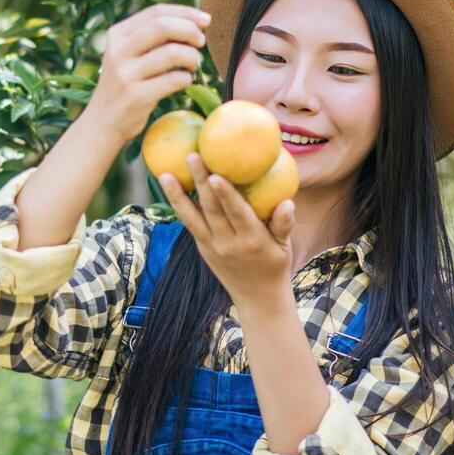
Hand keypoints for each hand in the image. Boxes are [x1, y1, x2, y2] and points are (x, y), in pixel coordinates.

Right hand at [82, 3, 209, 144]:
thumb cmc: (125, 84)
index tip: (205, 20)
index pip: (156, 12)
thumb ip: (151, 37)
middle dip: (190, 30)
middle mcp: (118, 51)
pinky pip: (174, 80)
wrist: (102, 122)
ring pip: (172, 52)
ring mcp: (125, 74)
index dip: (186, 12)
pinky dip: (186, 79)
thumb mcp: (128, 55)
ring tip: (192, 65)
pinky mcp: (136, 97)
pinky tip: (184, 81)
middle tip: (200, 42)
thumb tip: (195, 22)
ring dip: (192, 57)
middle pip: (163, 26)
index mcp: (117, 35)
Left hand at [157, 153, 296, 311]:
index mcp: (252, 240)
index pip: (236, 213)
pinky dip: (179, 206)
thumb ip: (284, 224)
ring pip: (191, 217)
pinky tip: (169, 188)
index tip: (216, 175)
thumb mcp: (285, 247)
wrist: (257, 298)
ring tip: (165, 174)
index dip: (225, 195)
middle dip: (200, 182)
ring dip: (177, 195)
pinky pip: (189, 224)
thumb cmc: (275, 265)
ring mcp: (211, 247)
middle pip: (210, 209)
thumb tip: (288, 202)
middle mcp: (227, 244)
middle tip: (192, 156)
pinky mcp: (201, 248)